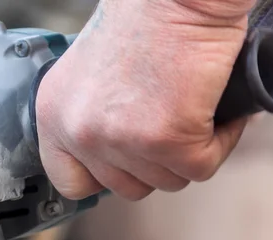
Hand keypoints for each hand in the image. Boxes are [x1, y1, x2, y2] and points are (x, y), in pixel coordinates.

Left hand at [35, 0, 255, 200]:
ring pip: (166, 180)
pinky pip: (200, 167)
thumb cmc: (142, 20)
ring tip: (192, 111)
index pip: (69, 181)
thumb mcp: (91, 77)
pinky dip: (218, 143)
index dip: (103, 176)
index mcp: (55, 117)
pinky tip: (216, 115)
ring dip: (186, 153)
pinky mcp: (166, 139)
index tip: (123, 164)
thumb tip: (119, 159)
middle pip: (125, 186)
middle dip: (153, 162)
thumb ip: (93, 120)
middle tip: (168, 126)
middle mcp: (80, 133)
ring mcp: (121, 140)